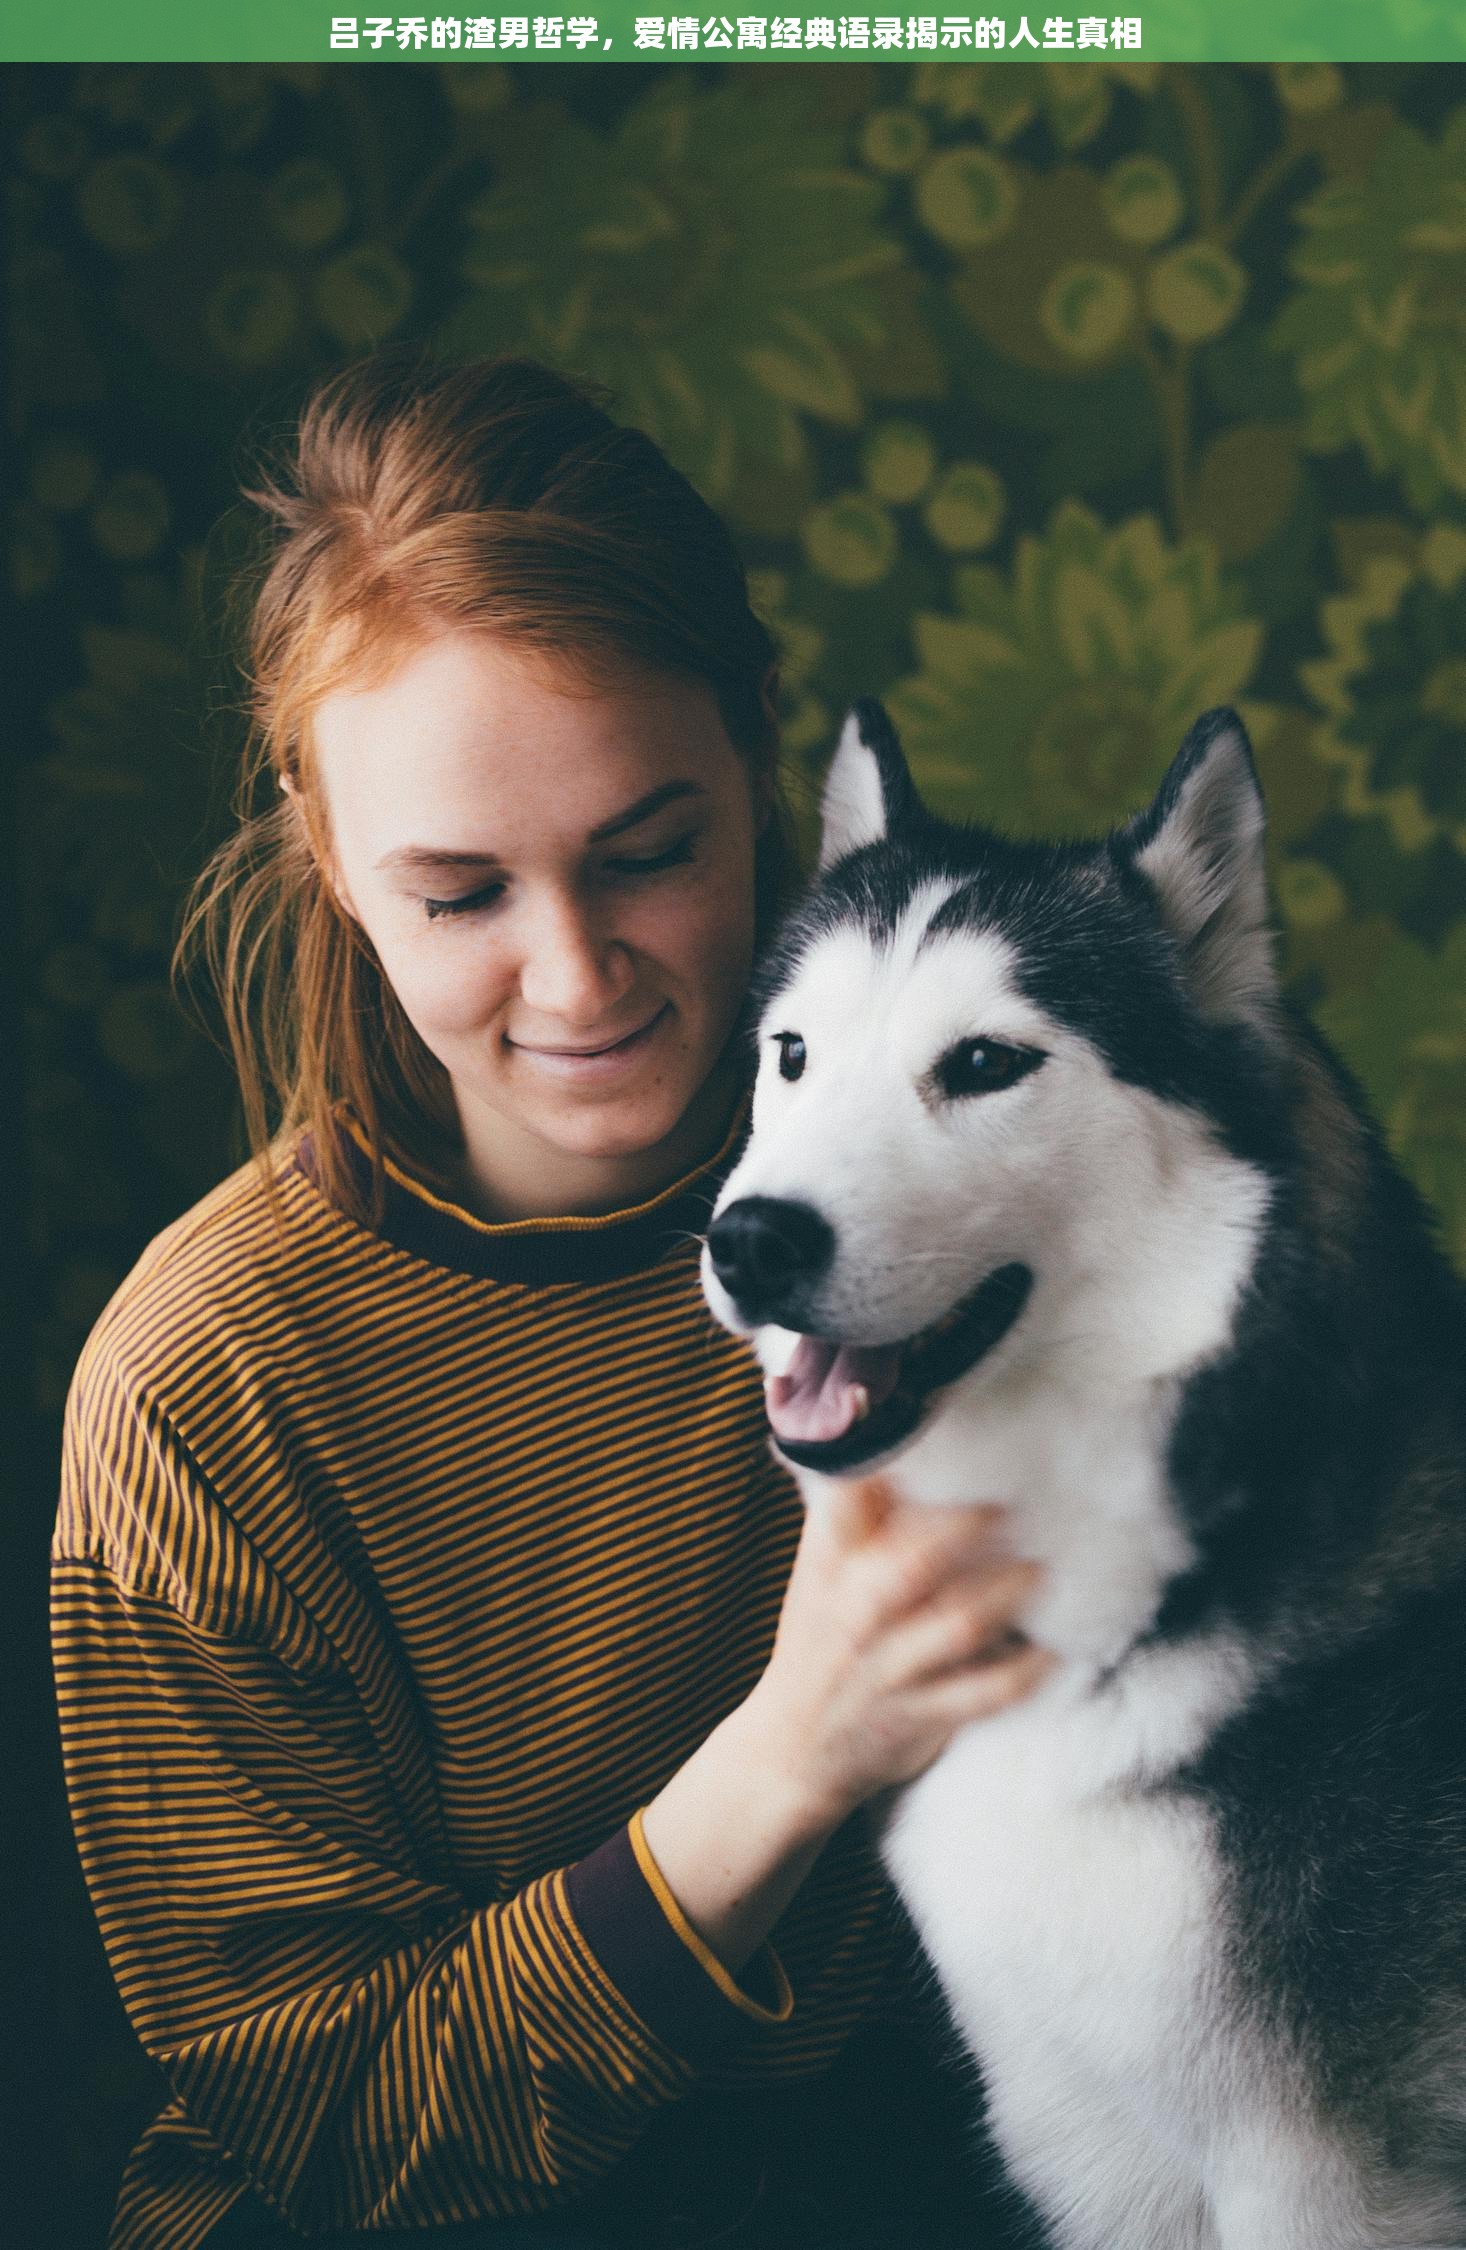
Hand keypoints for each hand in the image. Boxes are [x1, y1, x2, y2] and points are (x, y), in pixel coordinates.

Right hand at [746, 1476, 1052, 1832]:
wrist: (793, 1751)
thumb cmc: (820, 1642)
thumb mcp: (819, 1574)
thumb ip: (856, 1516)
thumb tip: (902, 1442)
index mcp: (828, 1567)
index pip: (843, 1503)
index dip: (880, 1461)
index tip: (924, 1427)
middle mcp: (855, 1615)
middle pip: (910, 1565)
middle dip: (964, 1531)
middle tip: (1008, 1507)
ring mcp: (888, 1669)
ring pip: (956, 1626)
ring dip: (1006, 1593)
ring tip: (1040, 1571)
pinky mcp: (921, 1716)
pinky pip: (982, 1693)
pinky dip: (1022, 1672)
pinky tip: (1052, 1651)